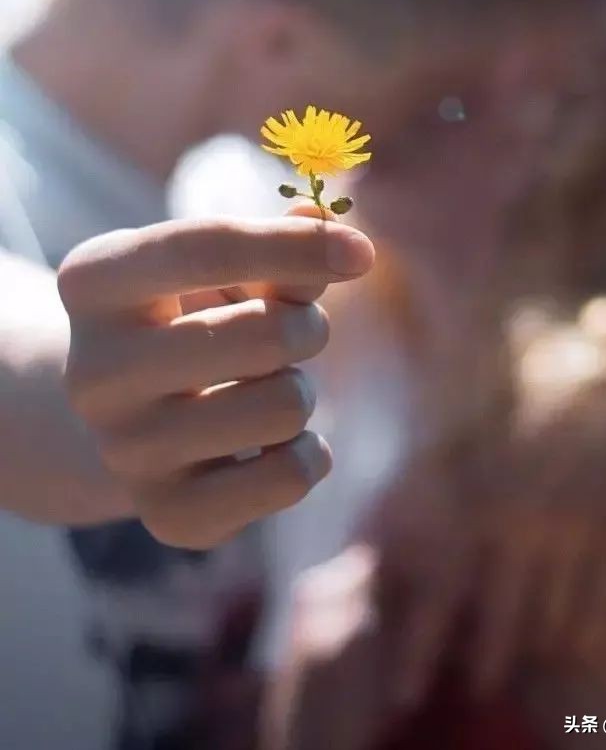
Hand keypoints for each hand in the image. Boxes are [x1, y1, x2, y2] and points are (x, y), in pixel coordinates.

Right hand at [58, 212, 374, 546]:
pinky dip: (306, 453)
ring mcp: (126, 452)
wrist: (127, 414)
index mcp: (94, 282)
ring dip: (299, 391)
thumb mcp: (220, 269)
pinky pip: (292, 477)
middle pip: (264, 335)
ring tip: (259, 389)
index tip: (362, 252)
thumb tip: (342, 240)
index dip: (296, 245)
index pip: (207, 247)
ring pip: (286, 408)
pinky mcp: (169, 515)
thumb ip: (280, 252)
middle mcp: (94, 372)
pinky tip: (267, 445)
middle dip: (307, 328)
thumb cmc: (188, 314)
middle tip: (294, 333)